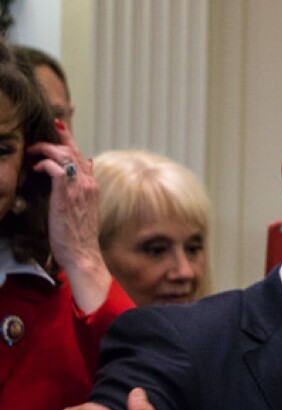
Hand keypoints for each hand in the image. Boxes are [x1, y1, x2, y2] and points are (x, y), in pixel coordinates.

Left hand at [28, 119, 110, 313]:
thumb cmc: (80, 234)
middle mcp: (87, 183)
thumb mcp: (85, 207)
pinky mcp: (65, 194)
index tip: (58, 127)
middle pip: (72, 150)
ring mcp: (78, 188)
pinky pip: (56, 168)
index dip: (69, 139)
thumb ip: (85, 186)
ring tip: (32, 152)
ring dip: (46, 149)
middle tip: (38, 139)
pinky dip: (45, 164)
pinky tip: (36, 168)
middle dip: (55, 138)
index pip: (81, 155)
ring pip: (64, 155)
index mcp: (91, 186)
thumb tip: (89, 165)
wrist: (82, 253)